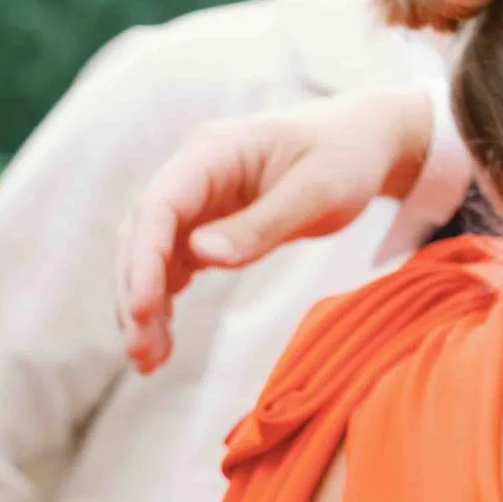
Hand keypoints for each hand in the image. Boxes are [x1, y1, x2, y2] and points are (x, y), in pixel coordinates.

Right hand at [115, 89, 435, 373]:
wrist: (366, 140)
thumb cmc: (347, 157)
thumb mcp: (318, 190)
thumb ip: (263, 223)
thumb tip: (202, 254)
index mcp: (213, 151)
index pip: (159, 206)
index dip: (144, 260)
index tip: (140, 310)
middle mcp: (194, 172)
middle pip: (143, 235)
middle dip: (135, 294)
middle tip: (141, 353)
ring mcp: (198, 199)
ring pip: (152, 255)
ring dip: (144, 306)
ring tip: (148, 361)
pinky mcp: (208, 223)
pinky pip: (173, 263)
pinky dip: (164, 300)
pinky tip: (163, 341)